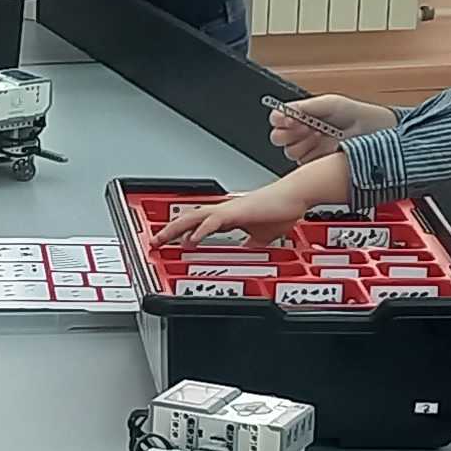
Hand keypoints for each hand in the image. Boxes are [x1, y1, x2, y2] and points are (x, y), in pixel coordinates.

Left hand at [154, 179, 322, 246]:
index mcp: (227, 217)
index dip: (181, 233)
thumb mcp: (262, 237)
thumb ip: (250, 246)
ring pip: (195, 216)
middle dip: (170, 231)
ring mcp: (229, 209)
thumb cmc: (282, 210)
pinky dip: (201, 230)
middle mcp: (224, 211)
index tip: (169, 245)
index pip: (197, 224)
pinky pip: (214, 220)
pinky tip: (191, 239)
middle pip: (188, 218)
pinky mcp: (237, 211)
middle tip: (155, 242)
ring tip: (163, 239)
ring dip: (177, 228)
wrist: (296, 196)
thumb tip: (246, 255)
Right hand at [268, 94, 393, 162]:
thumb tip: (284, 110)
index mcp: (304, 115)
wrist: (379, 133)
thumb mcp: (331, 103)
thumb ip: (306, 107)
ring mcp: (310, 150)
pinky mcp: (317, 165)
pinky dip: (312, 156)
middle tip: (306, 129)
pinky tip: (326, 149)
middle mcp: (304, 132)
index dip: (280, 119)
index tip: (289, 120)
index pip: (278, 118)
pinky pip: (303, 165)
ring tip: (321, 137)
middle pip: (279, 137)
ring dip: (303, 144)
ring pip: (289, 151)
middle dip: (289, 133)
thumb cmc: (358, 115)